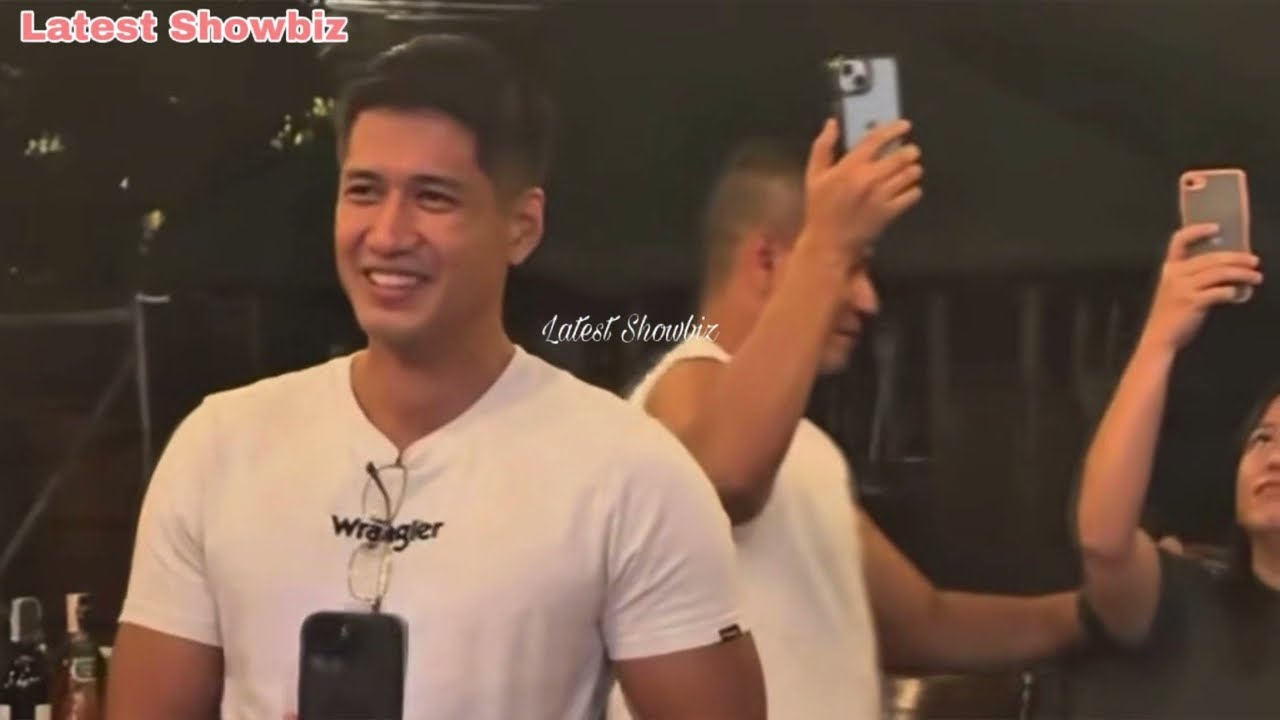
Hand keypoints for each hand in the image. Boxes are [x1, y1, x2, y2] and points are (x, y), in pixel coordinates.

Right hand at [799, 118, 922, 258]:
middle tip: (911, 152)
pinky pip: (912, 195)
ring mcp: (881, 196)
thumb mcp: (814, 176)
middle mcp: (867, 178)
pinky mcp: (890, 212)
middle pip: (900, 156)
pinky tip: (907, 191)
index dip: (893, 129)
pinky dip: (914, 190)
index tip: (905, 125)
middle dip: (910, 151)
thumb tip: (832, 124)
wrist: (829, 243)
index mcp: (849, 166)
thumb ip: (822, 147)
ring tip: (910, 170)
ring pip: (910, 174)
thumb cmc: (821, 208)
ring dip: (913, 170)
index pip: (876, 139)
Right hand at [1140, 223, 1261, 351]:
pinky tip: (1240, 293)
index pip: (1180, 241)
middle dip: (1237, 258)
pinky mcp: (1191, 303)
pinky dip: (1232, 291)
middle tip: (1254, 261)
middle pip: (1211, 258)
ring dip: (1241, 274)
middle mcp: (1175, 274)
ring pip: (1218, 273)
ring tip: (1256, 277)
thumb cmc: (1171, 313)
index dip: (1198, 231)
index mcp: (1170, 268)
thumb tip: (1226, 268)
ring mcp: (1183, 288)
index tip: (1218, 227)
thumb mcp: (1176, 289)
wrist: (1159, 337)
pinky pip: (1218, 292)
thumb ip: (1194, 277)